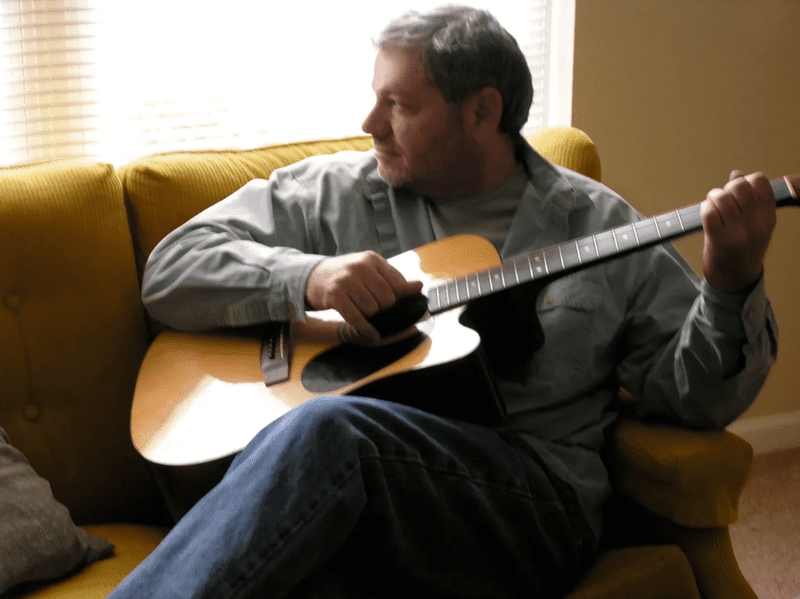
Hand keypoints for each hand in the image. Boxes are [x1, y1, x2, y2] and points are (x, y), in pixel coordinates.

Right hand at [305, 251, 423, 340]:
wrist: (312, 276)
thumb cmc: (346, 275)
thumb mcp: (370, 271)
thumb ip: (394, 279)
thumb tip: (419, 286)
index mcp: (372, 259)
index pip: (397, 283)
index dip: (398, 296)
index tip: (395, 302)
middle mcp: (360, 267)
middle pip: (387, 298)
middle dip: (384, 307)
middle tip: (374, 306)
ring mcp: (346, 281)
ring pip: (372, 309)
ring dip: (371, 315)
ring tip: (363, 310)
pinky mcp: (335, 297)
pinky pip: (357, 318)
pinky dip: (366, 329)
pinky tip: (372, 334)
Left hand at [701, 170, 775, 292]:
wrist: (736, 279)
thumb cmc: (743, 249)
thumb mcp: (755, 224)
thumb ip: (749, 200)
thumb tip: (736, 174)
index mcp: (768, 217)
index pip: (760, 182)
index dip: (745, 180)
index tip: (738, 191)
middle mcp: (756, 224)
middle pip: (739, 186)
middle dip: (727, 187)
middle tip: (723, 198)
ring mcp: (738, 232)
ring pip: (721, 198)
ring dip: (713, 198)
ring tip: (712, 206)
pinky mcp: (719, 240)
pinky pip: (708, 212)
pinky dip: (704, 209)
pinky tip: (706, 214)